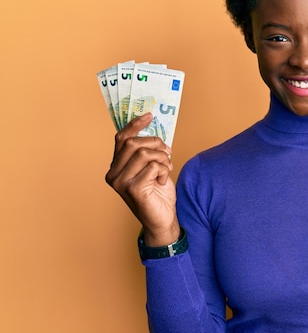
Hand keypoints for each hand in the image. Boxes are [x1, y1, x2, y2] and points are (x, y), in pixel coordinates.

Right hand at [105, 113, 179, 245]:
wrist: (162, 220)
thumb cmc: (158, 193)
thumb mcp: (151, 168)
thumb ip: (147, 152)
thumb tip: (153, 129)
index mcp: (115, 167)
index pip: (121, 139)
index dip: (135, 124)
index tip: (150, 115)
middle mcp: (113, 174)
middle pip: (133, 143)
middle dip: (156, 143)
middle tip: (167, 152)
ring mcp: (121, 183)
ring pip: (145, 153)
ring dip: (162, 158)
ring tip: (167, 168)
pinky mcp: (133, 189)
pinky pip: (153, 167)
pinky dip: (164, 169)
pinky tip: (164, 180)